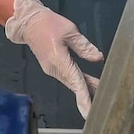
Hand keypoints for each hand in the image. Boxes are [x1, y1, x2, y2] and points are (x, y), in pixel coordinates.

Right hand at [4, 0, 104, 117]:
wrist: (29, 22)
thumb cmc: (48, 23)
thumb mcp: (70, 31)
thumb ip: (84, 47)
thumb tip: (98, 58)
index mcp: (58, 60)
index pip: (75, 81)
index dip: (84, 97)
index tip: (90, 111)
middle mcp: (53, 68)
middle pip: (74, 84)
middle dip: (88, 94)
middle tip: (104, 102)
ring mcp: (51, 69)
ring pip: (71, 82)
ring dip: (85, 88)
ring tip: (100, 92)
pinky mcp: (52, 67)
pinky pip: (67, 77)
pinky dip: (78, 81)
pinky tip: (88, 83)